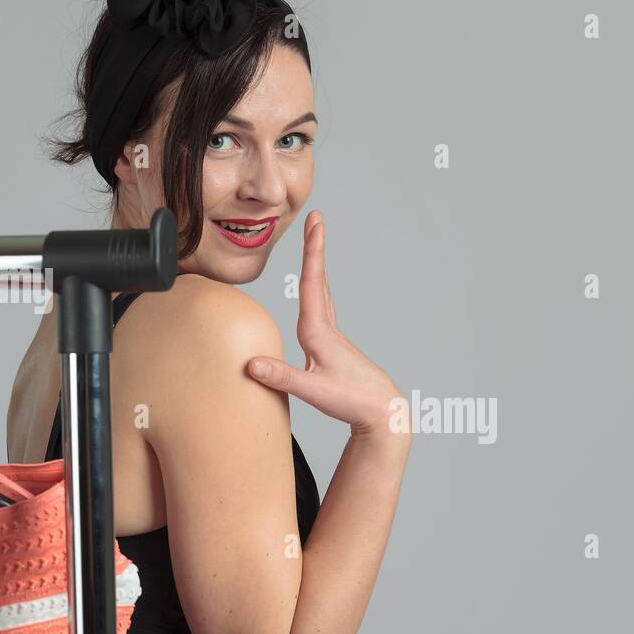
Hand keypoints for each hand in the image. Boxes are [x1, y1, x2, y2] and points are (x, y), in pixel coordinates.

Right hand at [245, 211, 408, 441]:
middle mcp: (327, 330)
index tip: (315, 223)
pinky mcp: (334, 349)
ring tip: (315, 245)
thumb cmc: (352, 401)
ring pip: (323, 294)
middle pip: (319, 281)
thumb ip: (282, 377)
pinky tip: (316, 295)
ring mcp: (332, 338)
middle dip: (315, 249)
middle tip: (315, 219)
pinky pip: (323, 310)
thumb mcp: (314, 392)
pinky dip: (318, 291)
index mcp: (319, 333)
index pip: (313, 284)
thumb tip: (250, 364)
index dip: (312, 252)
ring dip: (316, 267)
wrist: (382, 413)